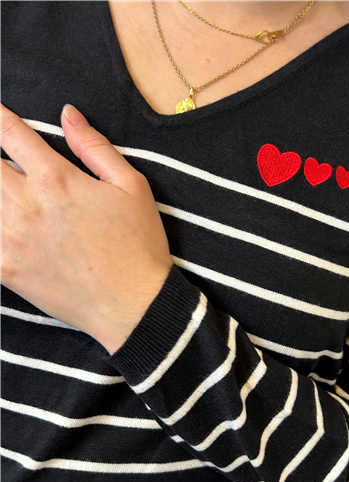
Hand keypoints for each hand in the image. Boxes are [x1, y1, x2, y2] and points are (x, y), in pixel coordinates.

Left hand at [0, 102, 173, 354]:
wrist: (133, 303)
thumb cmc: (139, 244)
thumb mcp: (132, 187)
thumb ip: (95, 147)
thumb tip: (67, 114)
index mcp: (56, 179)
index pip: (10, 133)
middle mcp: (25, 204)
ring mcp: (9, 238)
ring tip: (0, 189)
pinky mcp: (4, 269)